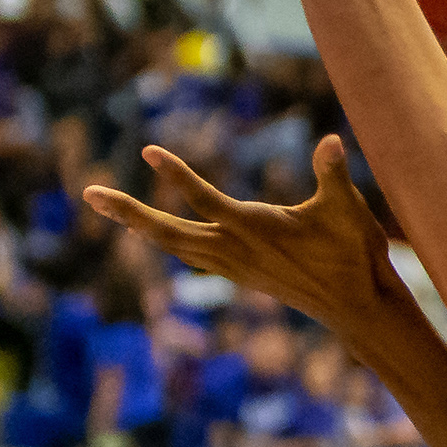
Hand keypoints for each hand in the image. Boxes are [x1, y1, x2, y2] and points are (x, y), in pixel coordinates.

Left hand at [83, 136, 409, 334]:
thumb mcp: (347, 210)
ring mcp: (235, 266)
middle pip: (168, 232)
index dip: (176, 175)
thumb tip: (332, 139)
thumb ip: (333, 173)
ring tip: (112, 209)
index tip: (147, 151)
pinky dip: (167, 241)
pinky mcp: (241, 275)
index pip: (204, 200)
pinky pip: (191, 255)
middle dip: (129, 213)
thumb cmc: (353, 255)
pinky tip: (157, 234)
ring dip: (141, 227)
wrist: (357, 306)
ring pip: (175, 246)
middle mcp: (236, 251)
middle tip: (89, 194)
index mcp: (256, 230)